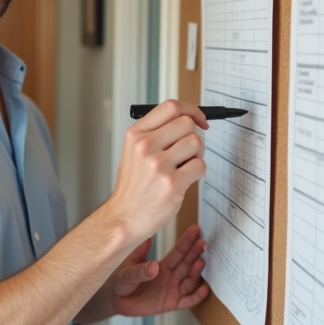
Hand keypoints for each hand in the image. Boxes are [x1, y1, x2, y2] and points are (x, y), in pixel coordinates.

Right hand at [104, 100, 207, 244]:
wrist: (123, 217)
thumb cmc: (133, 187)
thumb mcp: (134, 152)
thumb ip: (156, 133)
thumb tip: (188, 119)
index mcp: (135, 134)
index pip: (171, 107)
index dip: (191, 110)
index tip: (199, 120)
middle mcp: (145, 146)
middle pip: (187, 123)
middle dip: (194, 135)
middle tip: (188, 150)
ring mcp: (158, 165)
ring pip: (196, 142)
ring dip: (196, 154)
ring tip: (183, 166)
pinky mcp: (172, 183)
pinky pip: (200, 166)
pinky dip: (197, 172)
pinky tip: (184, 179)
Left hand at [108, 225, 208, 316]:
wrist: (117, 300)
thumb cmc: (123, 280)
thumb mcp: (129, 266)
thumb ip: (139, 257)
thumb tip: (148, 240)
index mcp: (163, 265)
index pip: (178, 252)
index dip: (187, 242)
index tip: (195, 230)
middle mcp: (171, 276)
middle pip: (186, 264)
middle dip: (195, 253)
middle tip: (203, 242)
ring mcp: (173, 290)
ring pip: (189, 280)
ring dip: (196, 272)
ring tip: (200, 262)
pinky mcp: (172, 303)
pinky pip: (187, 301)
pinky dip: (197, 296)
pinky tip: (205, 290)